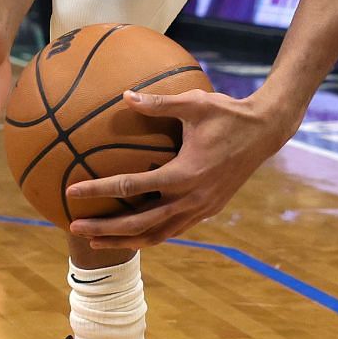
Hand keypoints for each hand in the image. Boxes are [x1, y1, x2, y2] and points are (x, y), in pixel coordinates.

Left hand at [66, 89, 294, 248]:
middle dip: (106, 229)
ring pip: (157, 235)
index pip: (131, 187)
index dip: (98, 190)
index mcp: (184, 174)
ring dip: (125, 241)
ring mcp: (201, 208)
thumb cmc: (228, 113)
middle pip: (139, 223)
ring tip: (97, 242)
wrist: (266, 132)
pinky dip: (149, 236)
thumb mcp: (194, 103)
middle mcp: (192, 198)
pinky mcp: (208, 210)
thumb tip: (124, 96)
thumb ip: (158, 102)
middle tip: (75, 228)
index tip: (71, 192)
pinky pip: (173, 230)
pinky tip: (132, 235)